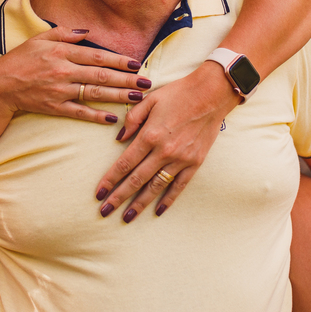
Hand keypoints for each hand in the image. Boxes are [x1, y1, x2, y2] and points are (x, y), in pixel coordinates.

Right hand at [0, 26, 148, 127]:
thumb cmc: (20, 59)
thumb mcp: (40, 39)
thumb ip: (65, 34)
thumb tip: (88, 32)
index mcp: (61, 52)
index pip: (96, 56)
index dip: (118, 60)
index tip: (136, 63)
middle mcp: (63, 71)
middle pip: (101, 76)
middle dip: (127, 79)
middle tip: (147, 82)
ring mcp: (59, 91)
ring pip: (94, 94)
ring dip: (119, 97)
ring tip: (138, 97)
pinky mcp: (54, 108)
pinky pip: (80, 113)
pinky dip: (97, 116)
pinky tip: (114, 118)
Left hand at [93, 60, 239, 221]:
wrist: (211, 94)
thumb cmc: (178, 93)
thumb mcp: (149, 100)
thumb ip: (131, 120)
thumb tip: (119, 139)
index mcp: (149, 135)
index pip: (124, 163)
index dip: (110, 180)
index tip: (98, 193)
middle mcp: (163, 151)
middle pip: (136, 180)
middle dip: (118, 198)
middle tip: (104, 212)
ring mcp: (180, 159)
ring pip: (155, 187)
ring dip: (139, 204)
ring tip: (126, 218)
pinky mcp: (195, 163)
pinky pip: (179, 186)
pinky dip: (168, 200)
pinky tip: (157, 211)